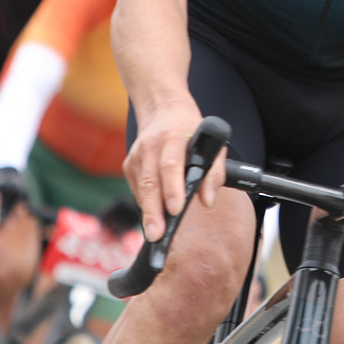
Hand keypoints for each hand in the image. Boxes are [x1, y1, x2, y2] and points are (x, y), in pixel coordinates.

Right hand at [123, 99, 219, 240]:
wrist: (163, 108)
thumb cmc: (191, 131)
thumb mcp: (212, 144)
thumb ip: (214, 173)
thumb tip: (207, 200)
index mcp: (174, 137)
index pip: (170, 165)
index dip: (172, 188)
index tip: (176, 210)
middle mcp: (151, 146)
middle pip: (150, 182)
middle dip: (154, 211)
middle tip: (157, 235)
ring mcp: (137, 155)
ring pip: (141, 188)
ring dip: (147, 212)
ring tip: (154, 234)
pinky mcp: (129, 164)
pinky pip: (137, 188)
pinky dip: (145, 204)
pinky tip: (152, 216)